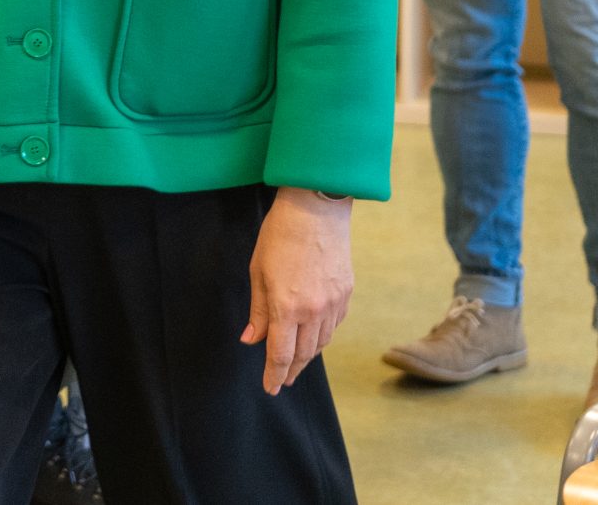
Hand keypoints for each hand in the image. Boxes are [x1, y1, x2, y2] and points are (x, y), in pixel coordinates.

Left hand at [241, 188, 354, 394]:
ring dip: (308, 356)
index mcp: (286, 307)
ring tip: (297, 363)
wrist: (316, 210)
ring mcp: (333, 304)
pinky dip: (322, 336)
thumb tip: (251, 339)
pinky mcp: (346, 293)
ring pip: (321, 342)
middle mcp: (314, 311)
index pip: (281, 354)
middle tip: (282, 381)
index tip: (270, 388)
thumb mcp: (258, 271)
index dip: (274, 374)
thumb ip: (257, 310)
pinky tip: (314, 337)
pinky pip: (334, 325)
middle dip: (291, 371)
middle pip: (304, 354)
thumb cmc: (279, 236)